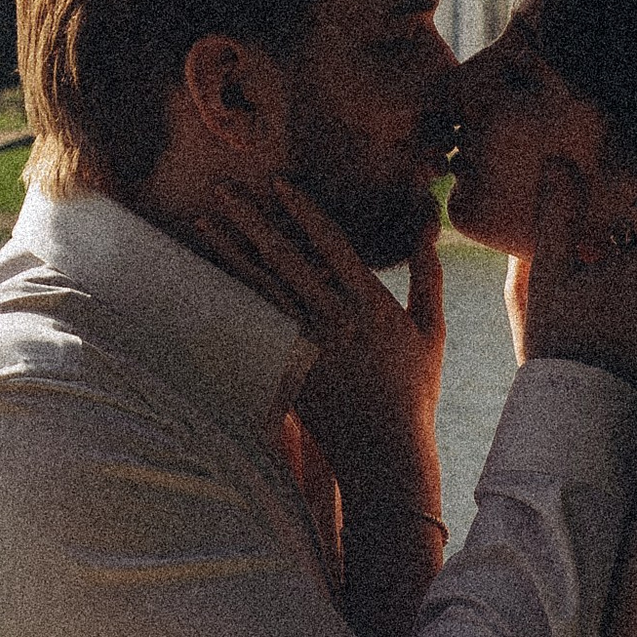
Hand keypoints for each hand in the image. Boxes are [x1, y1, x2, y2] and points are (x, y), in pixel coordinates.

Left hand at [184, 174, 445, 508]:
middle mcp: (333, 320)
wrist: (384, 452)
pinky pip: (255, 324)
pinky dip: (232, 296)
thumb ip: (427, 276)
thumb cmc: (413, 390)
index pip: (331, 244)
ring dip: (231, 252)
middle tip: (223, 189)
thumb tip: (428, 226)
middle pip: (284, 259)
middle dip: (251, 221)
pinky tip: (212, 275)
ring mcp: (305, 345)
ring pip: (261, 288)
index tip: (280, 184)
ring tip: (206, 222)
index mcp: (370, 305)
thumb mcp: (430, 330)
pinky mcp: (286, 367)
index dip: (303, 211)